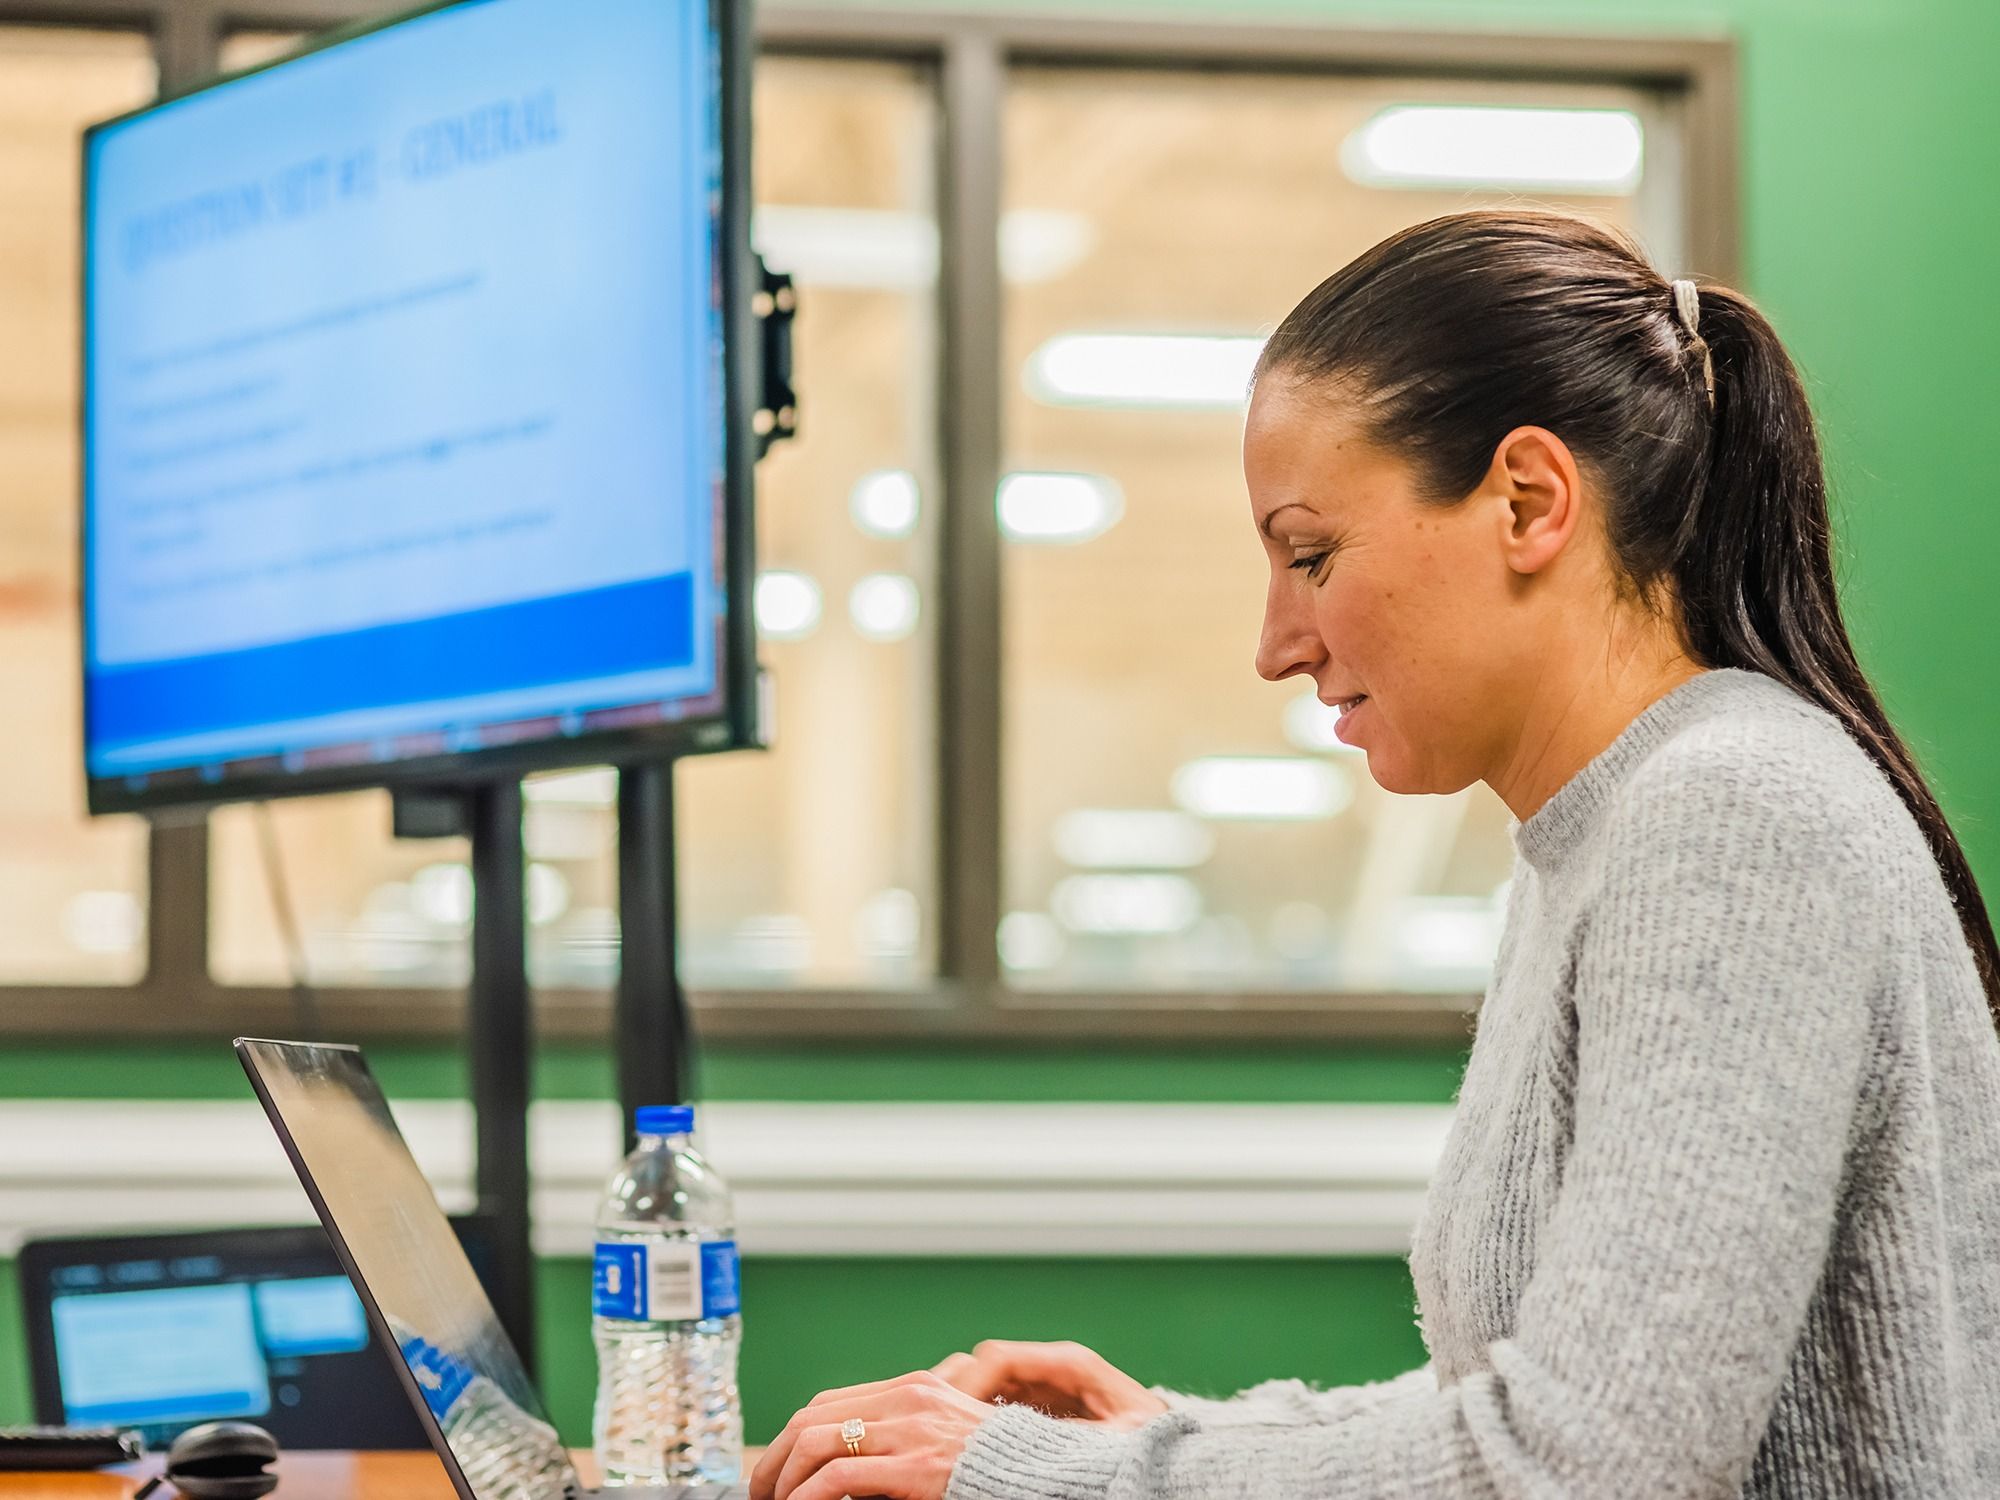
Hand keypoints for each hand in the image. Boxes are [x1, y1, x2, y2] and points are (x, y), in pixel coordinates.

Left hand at [749, 1369, 998, 1499]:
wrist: (1046, 1475)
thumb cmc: (998, 1466)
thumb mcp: (947, 1435)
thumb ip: (907, 1433)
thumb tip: (850, 1464)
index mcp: (913, 1388)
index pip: (829, 1402)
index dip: (792, 1437)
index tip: (777, 1469)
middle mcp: (907, 1399)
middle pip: (812, 1417)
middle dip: (775, 1458)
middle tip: (761, 1493)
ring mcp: (910, 1429)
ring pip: (815, 1441)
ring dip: (783, 1479)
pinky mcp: (915, 1465)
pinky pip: (837, 1474)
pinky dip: (806, 1495)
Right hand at [931, 1339, 1167, 1429]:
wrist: (1172, 1446)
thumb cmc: (1150, 1442)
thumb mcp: (1112, 1440)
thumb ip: (1068, 1436)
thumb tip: (1022, 1439)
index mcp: (1068, 1363)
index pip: (997, 1357)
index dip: (965, 1384)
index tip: (947, 1418)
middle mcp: (1051, 1366)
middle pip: (982, 1364)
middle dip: (952, 1393)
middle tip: (931, 1428)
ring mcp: (1044, 1383)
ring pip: (983, 1382)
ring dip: (961, 1406)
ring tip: (942, 1438)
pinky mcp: (1041, 1403)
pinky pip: (994, 1401)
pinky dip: (975, 1418)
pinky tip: (967, 1444)